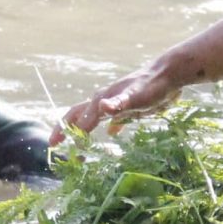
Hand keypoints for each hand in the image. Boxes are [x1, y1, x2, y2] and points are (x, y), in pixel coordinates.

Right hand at [54, 64, 178, 143]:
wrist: (168, 74)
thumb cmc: (151, 87)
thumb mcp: (135, 97)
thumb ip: (117, 103)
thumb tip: (100, 107)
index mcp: (102, 100)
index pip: (80, 119)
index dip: (69, 133)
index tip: (60, 149)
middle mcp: (104, 100)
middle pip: (78, 114)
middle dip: (65, 128)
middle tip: (54, 144)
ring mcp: (115, 102)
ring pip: (93, 116)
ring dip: (83, 128)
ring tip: (78, 142)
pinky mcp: (128, 106)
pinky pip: (114, 117)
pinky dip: (109, 126)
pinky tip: (112, 133)